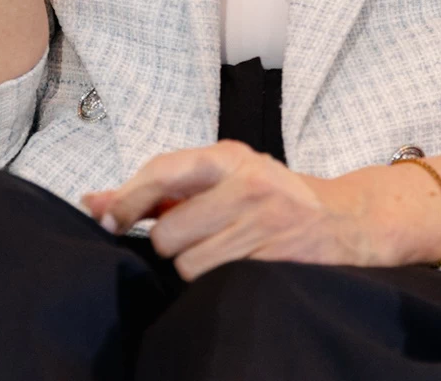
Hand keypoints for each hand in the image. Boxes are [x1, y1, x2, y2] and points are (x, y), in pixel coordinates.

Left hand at [81, 140, 440, 280]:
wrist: (346, 220)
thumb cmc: (272, 197)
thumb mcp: (223, 177)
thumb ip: (161, 189)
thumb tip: (94, 203)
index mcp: (229, 157)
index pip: (161, 173)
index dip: (128, 200)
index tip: (110, 220)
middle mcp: (246, 185)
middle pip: (169, 233)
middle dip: (171, 243)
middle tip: (196, 236)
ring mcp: (263, 224)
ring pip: (189, 265)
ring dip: (195, 266)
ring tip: (222, 251)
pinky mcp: (274, 259)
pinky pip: (218, 282)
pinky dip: (218, 281)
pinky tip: (238, 265)